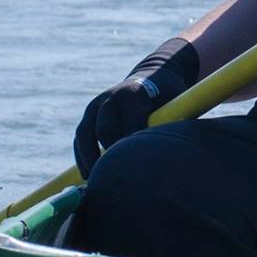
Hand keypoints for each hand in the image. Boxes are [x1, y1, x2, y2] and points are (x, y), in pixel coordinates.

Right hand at [73, 36, 199, 176]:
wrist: (153, 74)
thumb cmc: (169, 96)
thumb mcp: (176, 104)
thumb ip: (169, 126)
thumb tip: (169, 157)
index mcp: (135, 95)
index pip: (130, 128)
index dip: (131, 151)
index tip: (136, 173)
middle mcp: (112, 98)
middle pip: (104, 131)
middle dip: (108, 157)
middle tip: (112, 180)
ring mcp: (97, 104)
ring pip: (85, 134)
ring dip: (88, 159)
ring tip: (94, 181)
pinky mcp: (89, 112)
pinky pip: (80, 136)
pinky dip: (82, 155)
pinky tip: (89, 174)